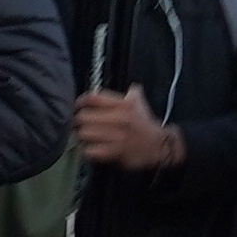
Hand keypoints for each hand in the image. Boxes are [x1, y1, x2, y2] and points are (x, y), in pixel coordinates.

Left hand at [70, 90, 185, 176]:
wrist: (158, 146)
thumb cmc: (144, 123)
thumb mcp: (138, 103)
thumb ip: (129, 92)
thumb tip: (121, 85)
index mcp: (123, 104)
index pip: (93, 98)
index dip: (80, 102)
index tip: (78, 106)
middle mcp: (119, 118)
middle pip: (84, 117)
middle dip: (79, 122)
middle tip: (80, 124)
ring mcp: (116, 136)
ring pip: (84, 134)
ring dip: (82, 136)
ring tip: (85, 137)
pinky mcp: (114, 152)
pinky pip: (90, 150)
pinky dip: (88, 150)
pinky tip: (92, 148)